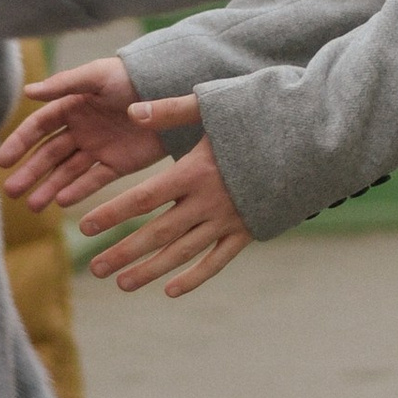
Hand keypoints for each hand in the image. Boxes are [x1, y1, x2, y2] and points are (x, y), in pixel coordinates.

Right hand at [0, 57, 163, 208]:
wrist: (168, 91)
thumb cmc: (130, 77)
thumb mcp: (96, 76)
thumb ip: (63, 84)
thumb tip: (27, 92)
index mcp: (71, 107)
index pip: (39, 127)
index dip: (20, 143)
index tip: (3, 162)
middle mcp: (80, 129)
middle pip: (49, 154)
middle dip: (30, 172)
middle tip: (11, 191)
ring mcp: (98, 148)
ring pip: (67, 171)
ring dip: (49, 187)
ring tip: (33, 206)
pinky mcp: (118, 163)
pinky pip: (94, 179)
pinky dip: (78, 190)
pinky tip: (61, 201)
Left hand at [77, 105, 252, 295]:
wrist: (313, 140)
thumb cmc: (261, 116)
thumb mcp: (215, 107)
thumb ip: (170, 111)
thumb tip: (130, 110)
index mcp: (196, 171)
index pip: (144, 198)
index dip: (113, 214)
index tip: (84, 227)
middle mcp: (209, 201)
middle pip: (158, 233)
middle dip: (124, 251)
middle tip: (94, 269)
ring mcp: (230, 220)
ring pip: (183, 252)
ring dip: (151, 270)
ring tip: (122, 283)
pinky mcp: (250, 230)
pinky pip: (218, 260)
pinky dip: (195, 277)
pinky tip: (171, 290)